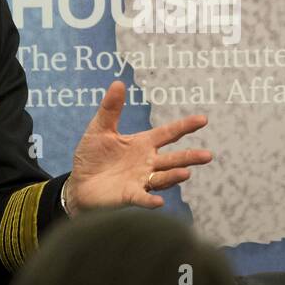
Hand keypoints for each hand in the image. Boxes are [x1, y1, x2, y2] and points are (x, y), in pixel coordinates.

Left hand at [68, 81, 211, 211]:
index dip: (185, 126)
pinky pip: (142, 197)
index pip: (169, 133)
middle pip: (173, 159)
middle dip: (190, 157)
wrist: (77, 183)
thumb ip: (111, 108)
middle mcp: (147, 162)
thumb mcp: (100, 128)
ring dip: (174, 176)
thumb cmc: (91, 155)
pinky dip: (150, 200)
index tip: (203, 119)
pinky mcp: (129, 195)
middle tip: (208, 155)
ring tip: (185, 173)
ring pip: (162, 178)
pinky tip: (159, 202)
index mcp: (143, 143)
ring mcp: (140, 180)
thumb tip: (118, 83)